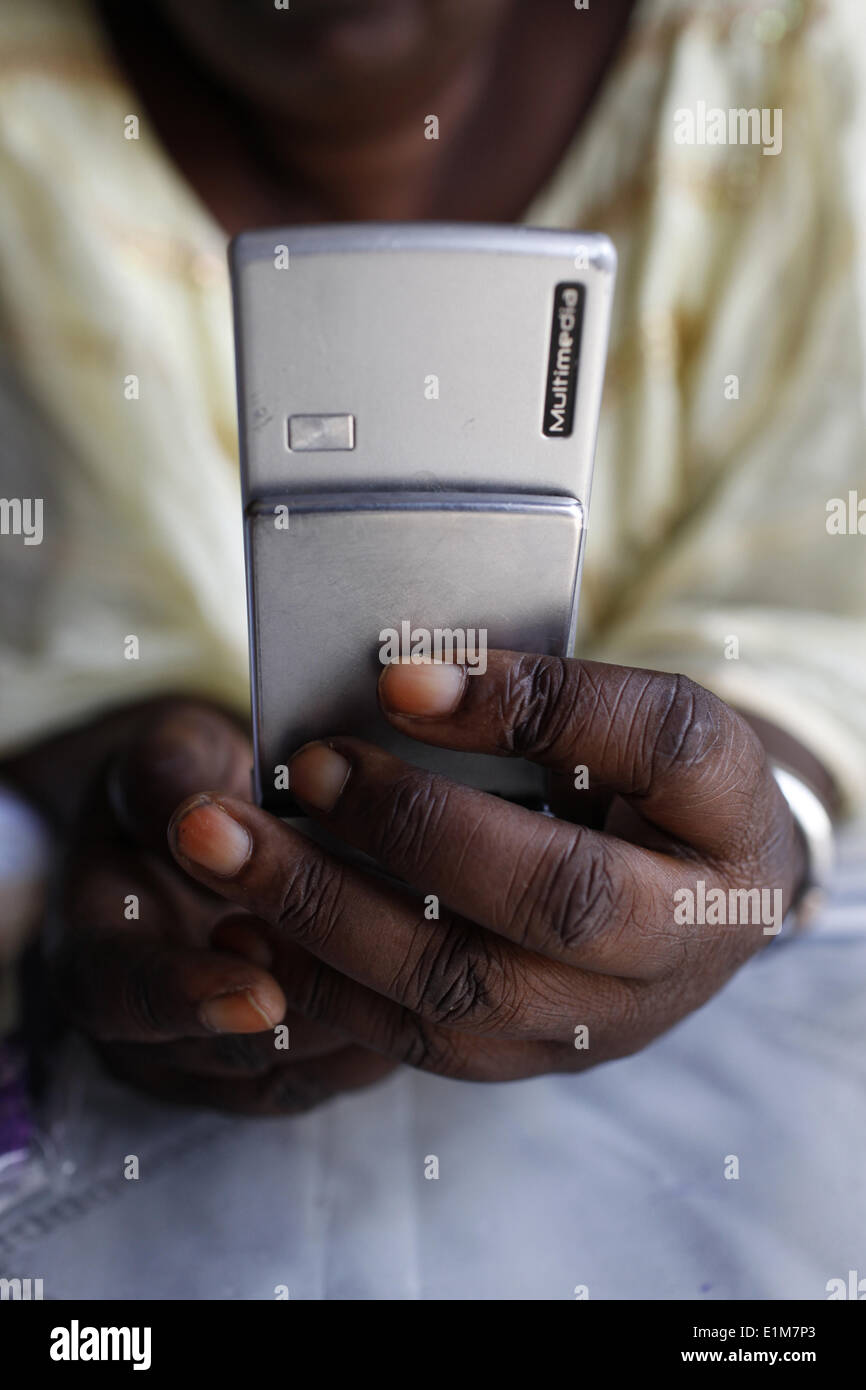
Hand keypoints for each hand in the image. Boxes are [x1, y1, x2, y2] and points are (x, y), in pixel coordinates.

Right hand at [50, 701, 394, 1111]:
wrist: (212, 823)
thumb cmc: (187, 784)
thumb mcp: (163, 755)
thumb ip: (164, 773)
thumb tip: (186, 803)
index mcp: (96, 955)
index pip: (122, 999)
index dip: (186, 998)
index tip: (257, 986)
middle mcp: (156, 1034)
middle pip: (232, 1051)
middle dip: (309, 1005)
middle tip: (380, 954)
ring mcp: (227, 1063)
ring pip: (303, 1068)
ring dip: (366, 1012)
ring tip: (424, 940)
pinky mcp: (298, 1069)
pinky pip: (348, 1068)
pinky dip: (396, 1021)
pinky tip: (441, 962)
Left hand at [166, 654, 806, 1080]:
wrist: (701, 908)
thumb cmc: (661, 793)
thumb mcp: (648, 723)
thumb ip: (557, 697)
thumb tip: (408, 684)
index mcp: (727, 824)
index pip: (653, 746)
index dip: (534, 707)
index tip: (403, 674)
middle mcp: (679, 941)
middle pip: (551, 898)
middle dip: (407, 829)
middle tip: (301, 766)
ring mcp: (600, 1020)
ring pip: (464, 988)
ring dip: (326, 914)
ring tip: (222, 846)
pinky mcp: (526, 1059)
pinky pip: (419, 1040)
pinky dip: (322, 985)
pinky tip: (246, 929)